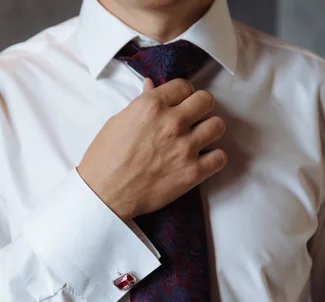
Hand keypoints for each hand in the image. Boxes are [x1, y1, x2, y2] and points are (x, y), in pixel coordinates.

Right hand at [77, 78, 226, 220]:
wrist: (104, 194)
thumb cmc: (105, 159)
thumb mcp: (118, 121)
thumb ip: (141, 103)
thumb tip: (152, 85)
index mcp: (151, 106)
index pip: (184, 85)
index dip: (183, 94)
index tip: (182, 102)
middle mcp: (171, 122)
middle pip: (206, 100)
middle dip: (200, 108)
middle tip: (193, 119)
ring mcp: (184, 147)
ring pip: (218, 126)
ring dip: (209, 131)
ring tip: (199, 139)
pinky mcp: (192, 172)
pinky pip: (220, 157)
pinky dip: (213, 158)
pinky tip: (202, 160)